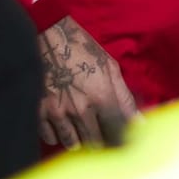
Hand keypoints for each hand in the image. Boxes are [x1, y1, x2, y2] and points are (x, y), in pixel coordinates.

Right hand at [38, 15, 139, 148]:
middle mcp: (80, 108)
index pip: (116, 134)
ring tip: (83, 132)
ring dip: (79, 142)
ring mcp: (57, 112)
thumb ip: (125, 98)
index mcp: (101, 96)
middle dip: (100, 144)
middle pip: (94, 142)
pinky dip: (57, 136)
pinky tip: (62, 127)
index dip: (120, 143)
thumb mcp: (109, 67)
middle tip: (102, 138)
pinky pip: (50, 138)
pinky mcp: (38, 111)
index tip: (121, 144)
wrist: (48, 34)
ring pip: (72, 144)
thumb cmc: (82, 48)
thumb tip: (139, 122)